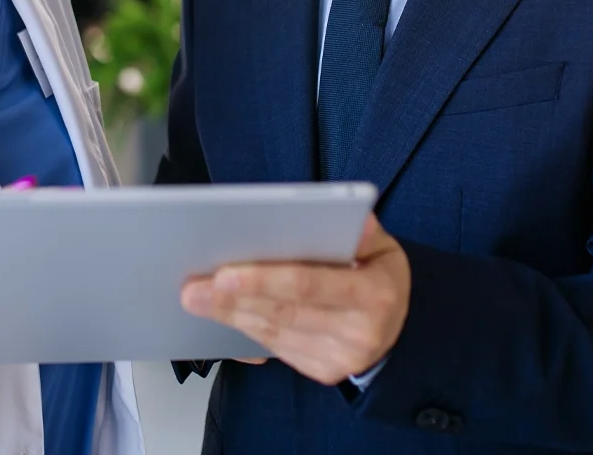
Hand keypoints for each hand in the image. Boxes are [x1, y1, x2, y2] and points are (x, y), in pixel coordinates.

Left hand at [180, 215, 409, 385]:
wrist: (400, 329)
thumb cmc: (380, 276)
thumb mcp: (385, 248)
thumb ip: (366, 233)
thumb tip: (356, 221)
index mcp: (374, 294)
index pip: (309, 285)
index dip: (264, 279)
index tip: (224, 272)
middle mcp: (357, 333)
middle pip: (283, 312)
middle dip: (232, 298)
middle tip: (192, 286)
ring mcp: (339, 358)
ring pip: (273, 333)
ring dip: (230, 314)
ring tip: (197, 297)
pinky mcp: (322, 371)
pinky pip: (275, 348)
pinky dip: (244, 329)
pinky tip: (221, 313)